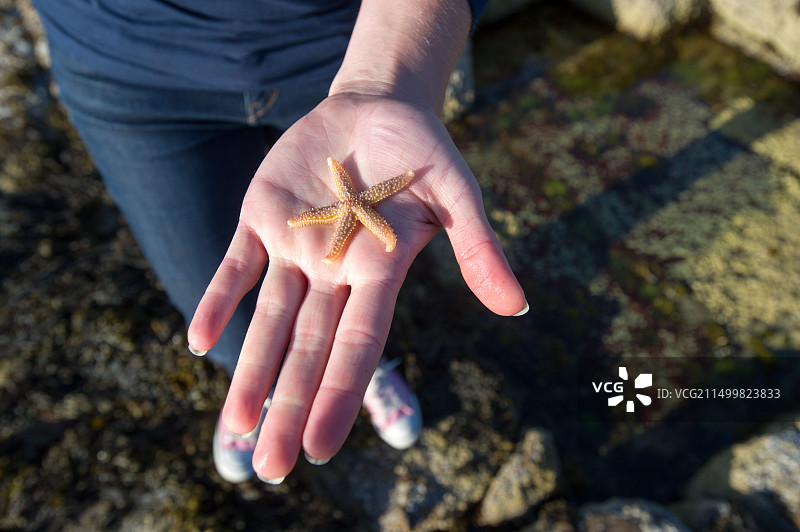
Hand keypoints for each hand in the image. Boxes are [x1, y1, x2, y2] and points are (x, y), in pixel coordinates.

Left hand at [187, 92, 526, 480]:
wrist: (376, 109)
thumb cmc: (423, 154)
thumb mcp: (456, 194)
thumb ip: (478, 248)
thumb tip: (518, 307)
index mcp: (380, 273)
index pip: (358, 345)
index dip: (339, 394)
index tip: (320, 449)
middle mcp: (335, 272)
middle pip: (309, 349)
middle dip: (290, 406)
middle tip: (272, 470)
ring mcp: (295, 247)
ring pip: (270, 320)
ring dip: (251, 371)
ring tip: (234, 430)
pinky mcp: (262, 218)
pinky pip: (236, 266)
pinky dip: (219, 299)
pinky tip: (200, 341)